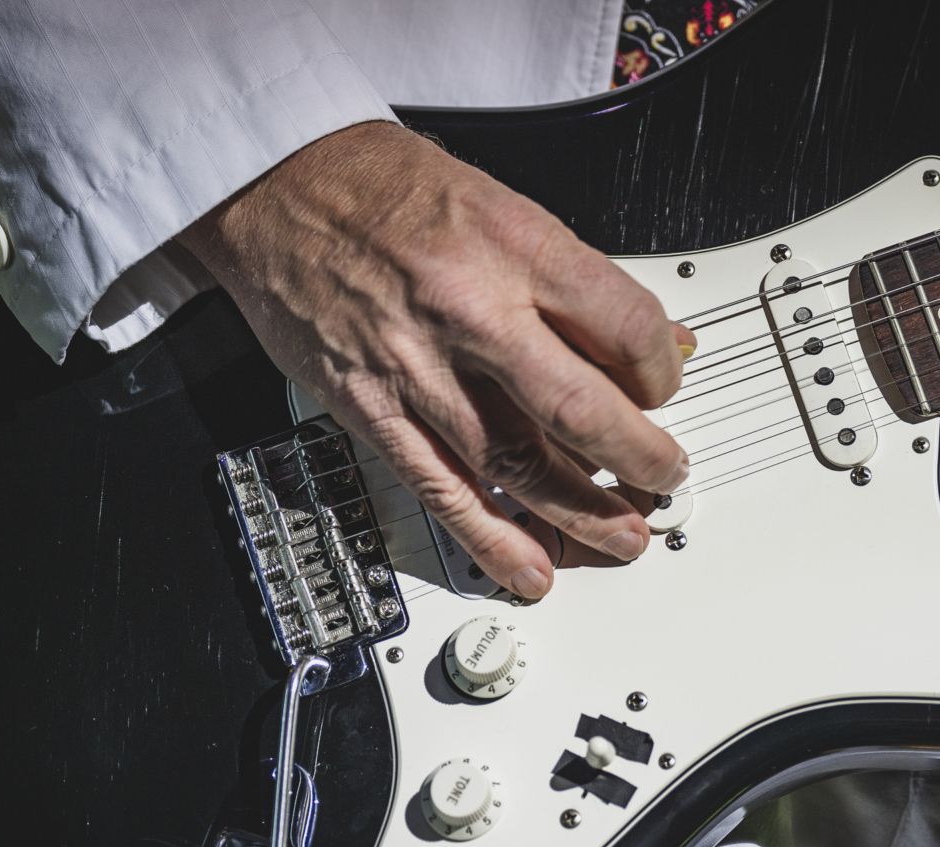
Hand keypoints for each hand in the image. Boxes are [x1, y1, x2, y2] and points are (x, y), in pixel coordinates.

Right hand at [179, 121, 691, 600]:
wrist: (276, 187)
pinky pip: (441, 488)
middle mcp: (472, 308)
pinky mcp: (371, 408)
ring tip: (622, 537)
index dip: (661, 372)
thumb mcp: (502, 204)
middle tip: (663, 479)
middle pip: (581, 408)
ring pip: (519, 462)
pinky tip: (529, 567)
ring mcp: (418, 366)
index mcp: (515, 245)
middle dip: (639, 460)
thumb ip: (575, 281)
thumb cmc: (385, 189)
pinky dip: (491, 538)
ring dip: (581, 513)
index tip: (663, 389)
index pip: (625, 328)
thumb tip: (652, 340)